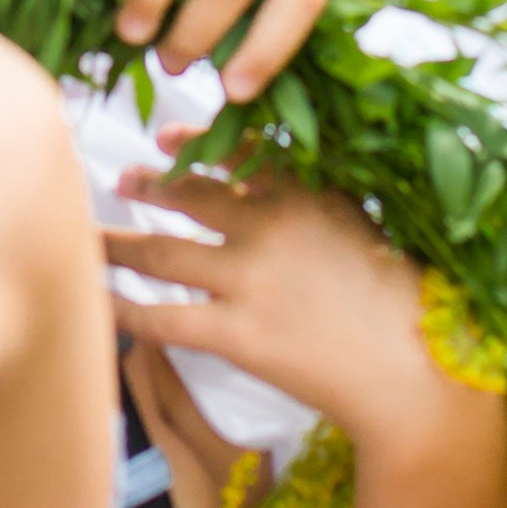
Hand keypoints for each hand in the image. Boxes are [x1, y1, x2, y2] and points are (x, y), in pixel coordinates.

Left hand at [105, 166, 482, 451]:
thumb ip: (320, 200)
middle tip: (123, 179)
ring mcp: (247, 278)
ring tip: (91, 238)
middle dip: (148, 184)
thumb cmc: (405, 302)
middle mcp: (267, 224)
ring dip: (117, 242)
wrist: (415, 370)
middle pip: (187, 195)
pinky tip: (96, 305)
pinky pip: (162, 318)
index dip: (195, 143)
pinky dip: (122, 309)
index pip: (237, 153)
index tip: (168, 137)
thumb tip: (278, 184)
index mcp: (303, 192)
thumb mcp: (365, 226)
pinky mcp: (237, 333)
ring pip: (160, 252)